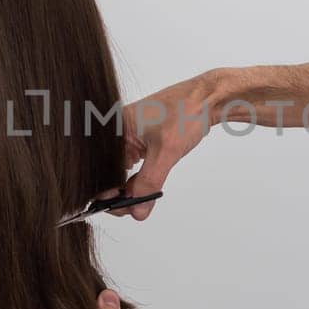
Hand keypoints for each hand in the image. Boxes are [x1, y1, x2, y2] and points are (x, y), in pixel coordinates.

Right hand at [115, 72, 223, 219]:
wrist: (207, 98)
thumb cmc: (185, 112)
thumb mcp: (166, 151)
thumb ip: (149, 183)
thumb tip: (138, 210)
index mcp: (114, 127)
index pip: (101, 168)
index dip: (108, 191)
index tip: (122, 207)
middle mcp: (116, 132)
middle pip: (108, 171)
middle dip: (120, 193)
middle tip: (136, 208)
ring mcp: (127, 136)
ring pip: (120, 170)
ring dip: (131, 188)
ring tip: (144, 198)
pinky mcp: (139, 141)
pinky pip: (132, 164)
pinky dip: (139, 179)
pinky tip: (147, 187)